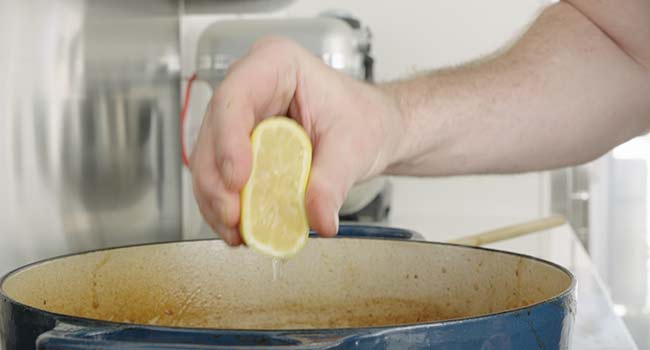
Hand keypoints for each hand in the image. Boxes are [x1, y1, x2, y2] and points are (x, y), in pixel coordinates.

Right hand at [190, 37, 403, 244]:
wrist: (370, 130)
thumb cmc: (362, 119)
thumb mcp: (353, 148)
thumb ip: (333, 183)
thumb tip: (318, 218)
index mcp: (275, 64)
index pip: (236, 96)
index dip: (228, 139)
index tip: (239, 179)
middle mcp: (249, 87)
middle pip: (214, 131)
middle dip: (217, 180)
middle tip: (233, 215)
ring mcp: (239, 117)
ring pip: (209, 158)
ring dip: (216, 199)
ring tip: (236, 230)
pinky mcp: (237, 146)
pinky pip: (219, 176)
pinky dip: (223, 205)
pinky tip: (236, 228)